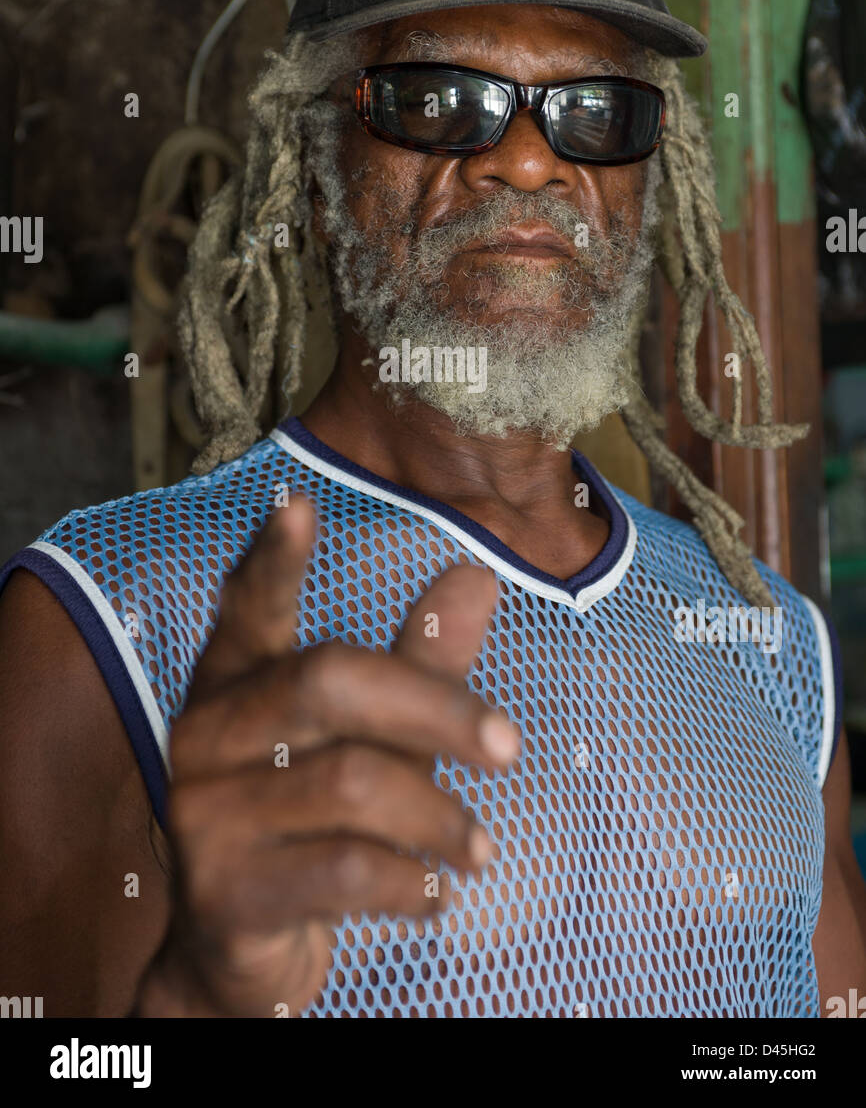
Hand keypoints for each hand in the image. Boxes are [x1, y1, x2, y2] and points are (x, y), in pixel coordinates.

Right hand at [134, 497, 519, 1016]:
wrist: (236, 959)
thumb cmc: (310, 826)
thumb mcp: (366, 742)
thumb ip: (416, 665)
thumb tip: (478, 576)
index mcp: (233, 683)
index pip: (247, 607)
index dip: (271, 560)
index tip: (297, 504)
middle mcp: (203, 735)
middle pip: (329, 681)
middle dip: (437, 710)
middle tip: (509, 746)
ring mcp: (204, 813)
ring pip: (352, 782)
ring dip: (438, 817)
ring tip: (477, 849)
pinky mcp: (223, 891)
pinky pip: (345, 870)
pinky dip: (411, 882)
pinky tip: (434, 895)